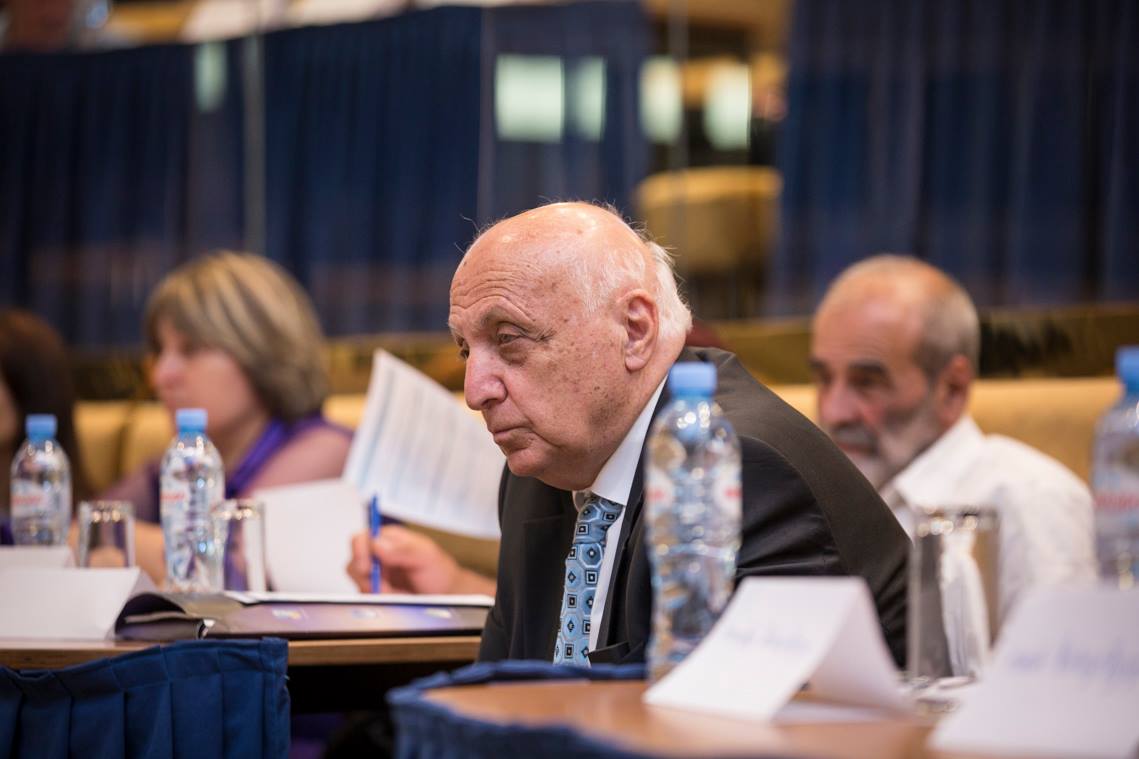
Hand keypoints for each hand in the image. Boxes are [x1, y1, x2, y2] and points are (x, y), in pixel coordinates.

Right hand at [347, 525, 463, 594]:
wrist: (445, 594)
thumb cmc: (438, 570)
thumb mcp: (426, 556)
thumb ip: (403, 549)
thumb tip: (377, 543)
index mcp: (388, 539)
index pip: (362, 540)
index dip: (360, 553)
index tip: (368, 568)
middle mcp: (378, 555)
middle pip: (354, 564)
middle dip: (366, 579)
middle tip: (384, 587)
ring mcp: (377, 575)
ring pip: (359, 583)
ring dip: (374, 591)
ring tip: (394, 593)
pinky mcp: (377, 592)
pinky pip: (367, 597)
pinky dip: (378, 600)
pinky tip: (393, 599)